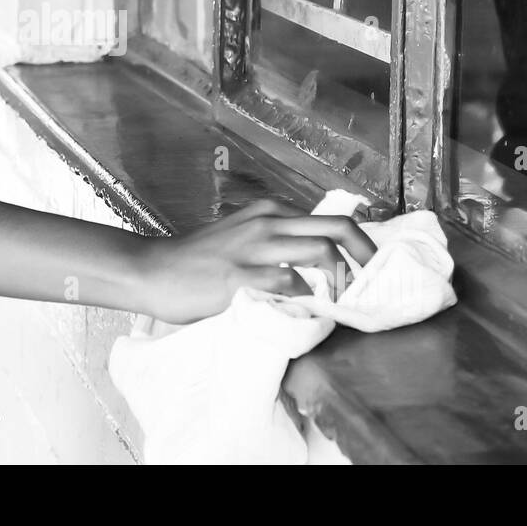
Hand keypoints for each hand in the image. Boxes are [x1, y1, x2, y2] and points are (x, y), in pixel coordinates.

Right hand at [139, 198, 377, 324]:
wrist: (153, 270)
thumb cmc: (196, 260)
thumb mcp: (240, 237)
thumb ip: (274, 242)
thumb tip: (315, 265)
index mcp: (269, 211)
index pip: (330, 220)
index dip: (357, 247)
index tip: (366, 273)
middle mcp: (267, 222)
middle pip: (338, 228)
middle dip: (367, 257)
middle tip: (373, 286)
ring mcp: (255, 248)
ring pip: (322, 252)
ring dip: (341, 282)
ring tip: (341, 305)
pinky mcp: (241, 276)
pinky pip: (291, 282)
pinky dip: (308, 300)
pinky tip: (307, 314)